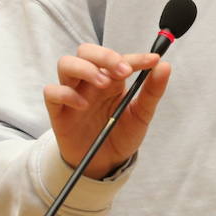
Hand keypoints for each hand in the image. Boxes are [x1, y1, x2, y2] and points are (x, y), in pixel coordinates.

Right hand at [43, 43, 172, 179]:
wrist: (105, 164)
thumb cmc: (120, 135)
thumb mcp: (142, 115)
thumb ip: (152, 91)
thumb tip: (164, 66)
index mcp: (112, 79)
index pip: (119, 59)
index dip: (136, 57)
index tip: (152, 60)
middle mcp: (90, 82)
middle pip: (86, 51)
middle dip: (105, 56)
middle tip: (124, 72)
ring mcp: (73, 93)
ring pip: (66, 64)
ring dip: (85, 69)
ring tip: (103, 84)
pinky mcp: (58, 111)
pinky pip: (51, 92)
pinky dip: (65, 93)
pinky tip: (82, 105)